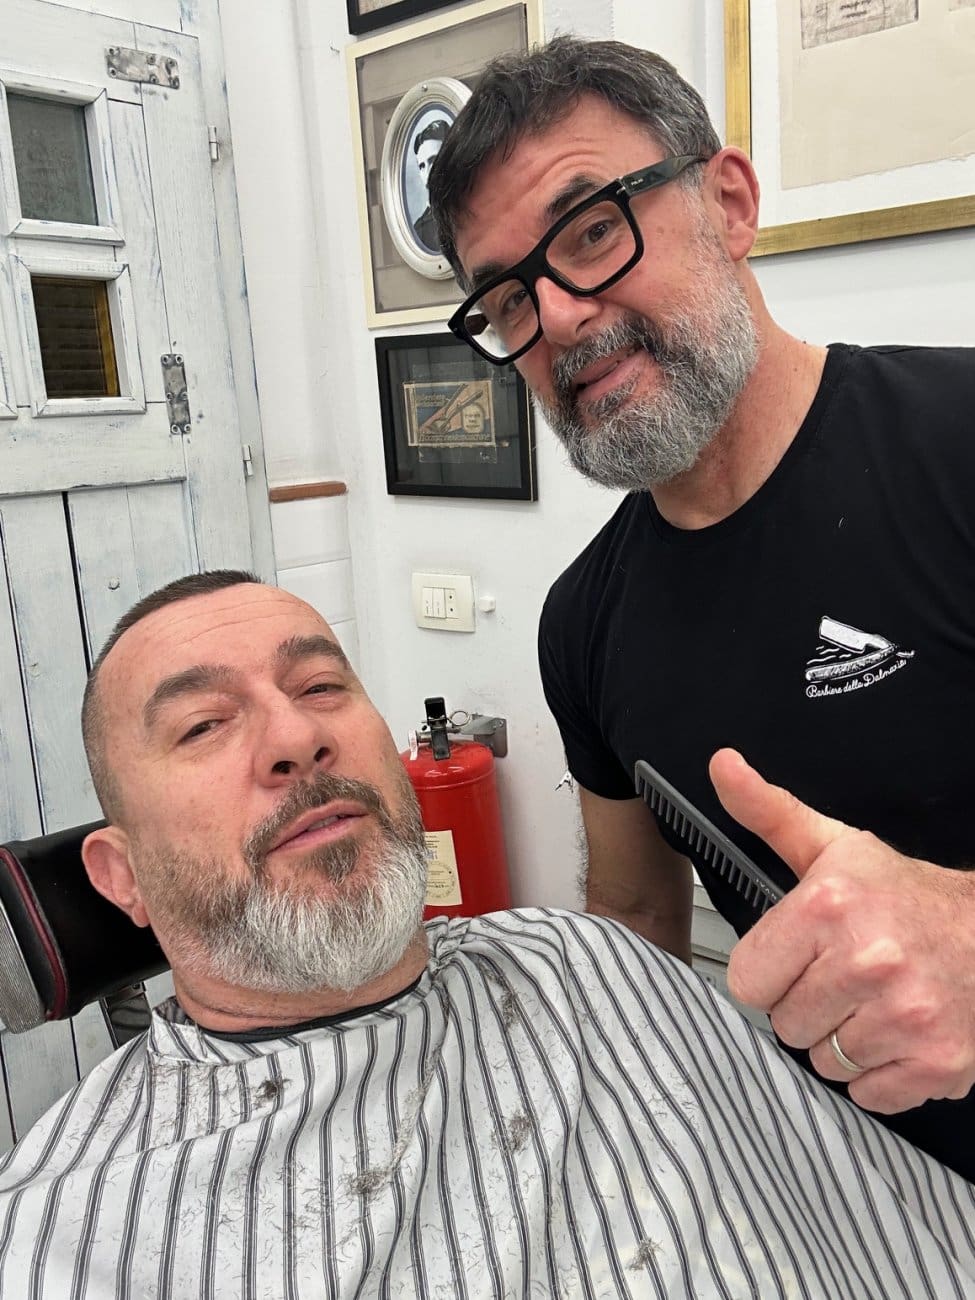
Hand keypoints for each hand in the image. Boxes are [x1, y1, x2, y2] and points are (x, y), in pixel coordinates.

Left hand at [709, 748, 974, 1113]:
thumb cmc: (905, 894)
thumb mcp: (831, 845)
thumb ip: (766, 812)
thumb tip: (723, 766)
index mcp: (828, 906)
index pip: (748, 980)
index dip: (771, 969)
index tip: (800, 953)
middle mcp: (867, 961)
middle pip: (785, 1023)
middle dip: (807, 1002)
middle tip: (843, 974)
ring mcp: (906, 1017)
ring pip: (824, 1061)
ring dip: (843, 1038)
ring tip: (871, 1000)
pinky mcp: (936, 1063)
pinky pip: (868, 1093)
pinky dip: (879, 1071)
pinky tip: (896, 1031)